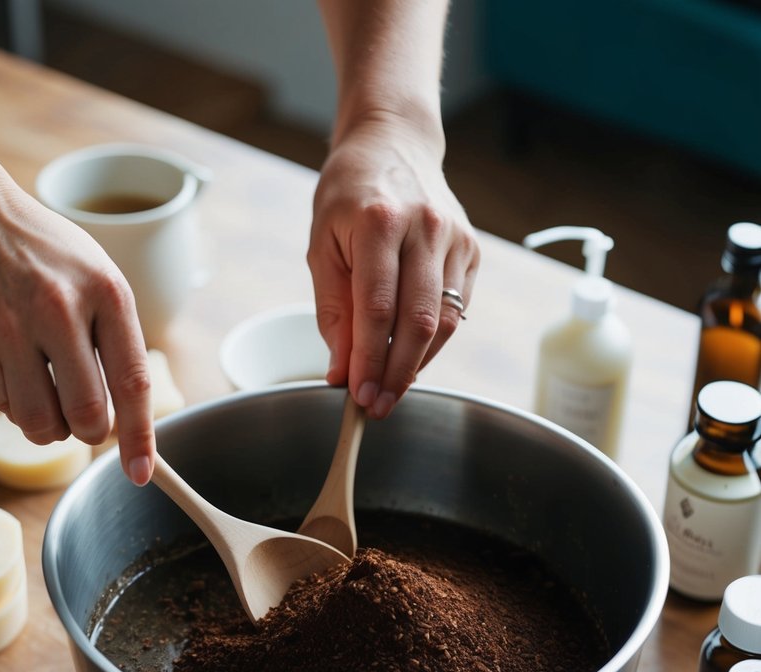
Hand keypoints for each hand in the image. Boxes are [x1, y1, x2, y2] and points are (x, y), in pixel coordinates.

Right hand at [0, 144, 154, 483]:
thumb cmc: (49, 256)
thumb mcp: (101, 282)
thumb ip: (119, 346)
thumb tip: (128, 424)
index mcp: (103, 292)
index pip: (131, 383)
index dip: (140, 438)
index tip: (141, 474)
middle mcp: (54, 311)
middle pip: (86, 418)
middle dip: (92, 431)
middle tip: (87, 417)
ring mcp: (4, 331)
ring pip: (40, 425)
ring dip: (51, 423)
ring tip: (46, 383)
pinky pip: (3, 408)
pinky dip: (16, 399)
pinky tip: (13, 360)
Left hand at [308, 116, 479, 418]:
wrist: (394, 143)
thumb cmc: (349, 195)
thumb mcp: (322, 245)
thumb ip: (332, 311)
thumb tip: (341, 370)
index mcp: (379, 222)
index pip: (377, 309)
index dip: (368, 359)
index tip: (357, 394)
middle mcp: (425, 228)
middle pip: (419, 321)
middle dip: (396, 373)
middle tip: (376, 406)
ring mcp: (455, 239)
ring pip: (445, 322)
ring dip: (417, 364)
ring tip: (391, 390)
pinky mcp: (472, 250)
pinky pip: (458, 311)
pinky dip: (433, 342)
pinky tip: (409, 358)